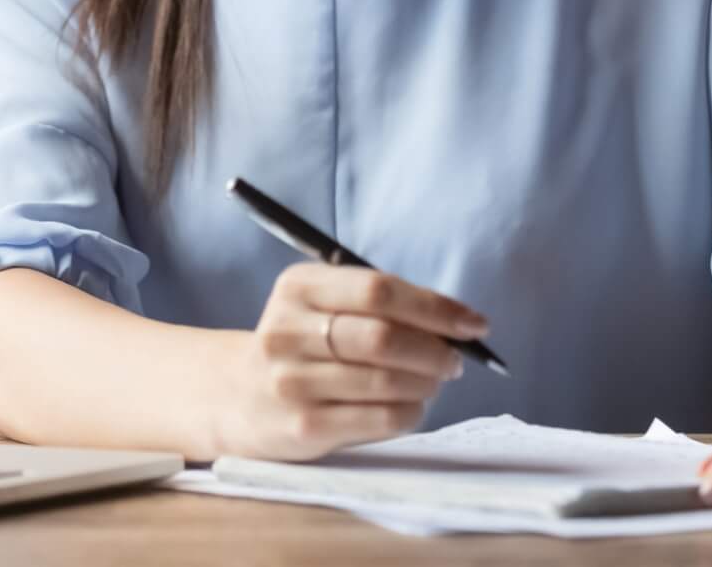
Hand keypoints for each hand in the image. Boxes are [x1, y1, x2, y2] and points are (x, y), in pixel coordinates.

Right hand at [212, 262, 487, 460]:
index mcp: (298, 286)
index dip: (434, 307)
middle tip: (455, 359)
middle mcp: (287, 330)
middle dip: (435, 350)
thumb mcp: (322, 303)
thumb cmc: (302, 342)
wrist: (238, 395)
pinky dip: (411, 412)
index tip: (473, 323)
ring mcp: (291, 381)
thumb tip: (457, 322)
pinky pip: (379, 419)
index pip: (378, 290)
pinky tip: (413, 406)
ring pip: (385, 382)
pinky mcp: (303, 426)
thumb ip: (378, 304)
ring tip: (434, 381)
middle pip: (382, 337)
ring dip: (426, 383)